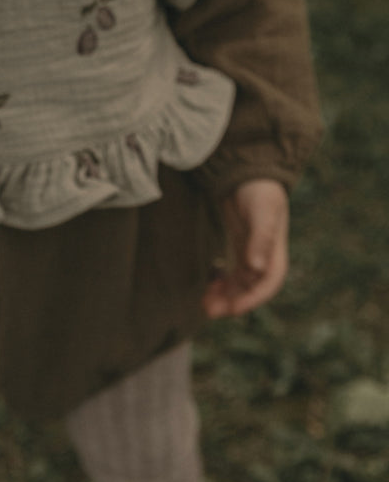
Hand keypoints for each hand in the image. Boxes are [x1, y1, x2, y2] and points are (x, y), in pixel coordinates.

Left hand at [202, 178, 288, 318]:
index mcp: (276, 252)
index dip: (252, 299)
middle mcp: (265, 256)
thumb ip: (260, 239)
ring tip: (205, 304)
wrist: (248, 170)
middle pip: (251, 288)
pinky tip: (209, 286)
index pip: (268, 284)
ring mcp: (251, 251)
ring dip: (225, 295)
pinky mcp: (238, 245)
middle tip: (209, 310)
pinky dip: (222, 281)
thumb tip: (256, 269)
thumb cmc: (259, 191)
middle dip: (233, 302)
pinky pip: (232, 271)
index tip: (233, 310)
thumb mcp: (262, 213)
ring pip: (240, 283)